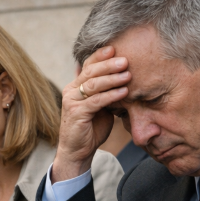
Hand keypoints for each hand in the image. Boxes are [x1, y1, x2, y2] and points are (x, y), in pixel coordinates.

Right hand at [51, 47, 130, 181]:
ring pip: (93, 84)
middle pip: (90, 71)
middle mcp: (71, 90)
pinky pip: (96, 101)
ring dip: (112, 78)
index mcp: (76, 86)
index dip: (100, 56)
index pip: (88, 66)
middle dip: (109, 64)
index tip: (116, 48)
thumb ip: (106, 92)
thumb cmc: (91, 128)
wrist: (78, 152)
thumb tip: (124, 77)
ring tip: (128, 74)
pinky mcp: (76, 113)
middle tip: (126, 60)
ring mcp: (72, 101)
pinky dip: (111, 95)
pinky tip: (124, 92)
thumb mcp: (100, 106)